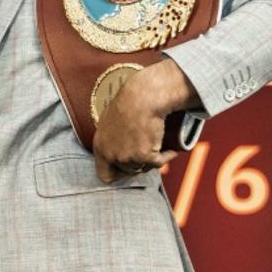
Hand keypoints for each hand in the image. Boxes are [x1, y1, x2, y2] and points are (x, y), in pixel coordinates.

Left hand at [92, 59, 195, 182]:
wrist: (142, 97)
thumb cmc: (129, 103)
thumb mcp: (111, 123)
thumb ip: (112, 139)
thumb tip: (120, 148)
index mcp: (100, 147)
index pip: (105, 175)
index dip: (118, 174)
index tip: (129, 170)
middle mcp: (111, 155)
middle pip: (129, 172)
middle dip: (139, 164)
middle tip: (148, 151)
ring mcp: (127, 157)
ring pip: (144, 167)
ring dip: (153, 159)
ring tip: (157, 144)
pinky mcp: (144, 156)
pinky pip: (159, 163)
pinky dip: (167, 156)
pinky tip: (170, 149)